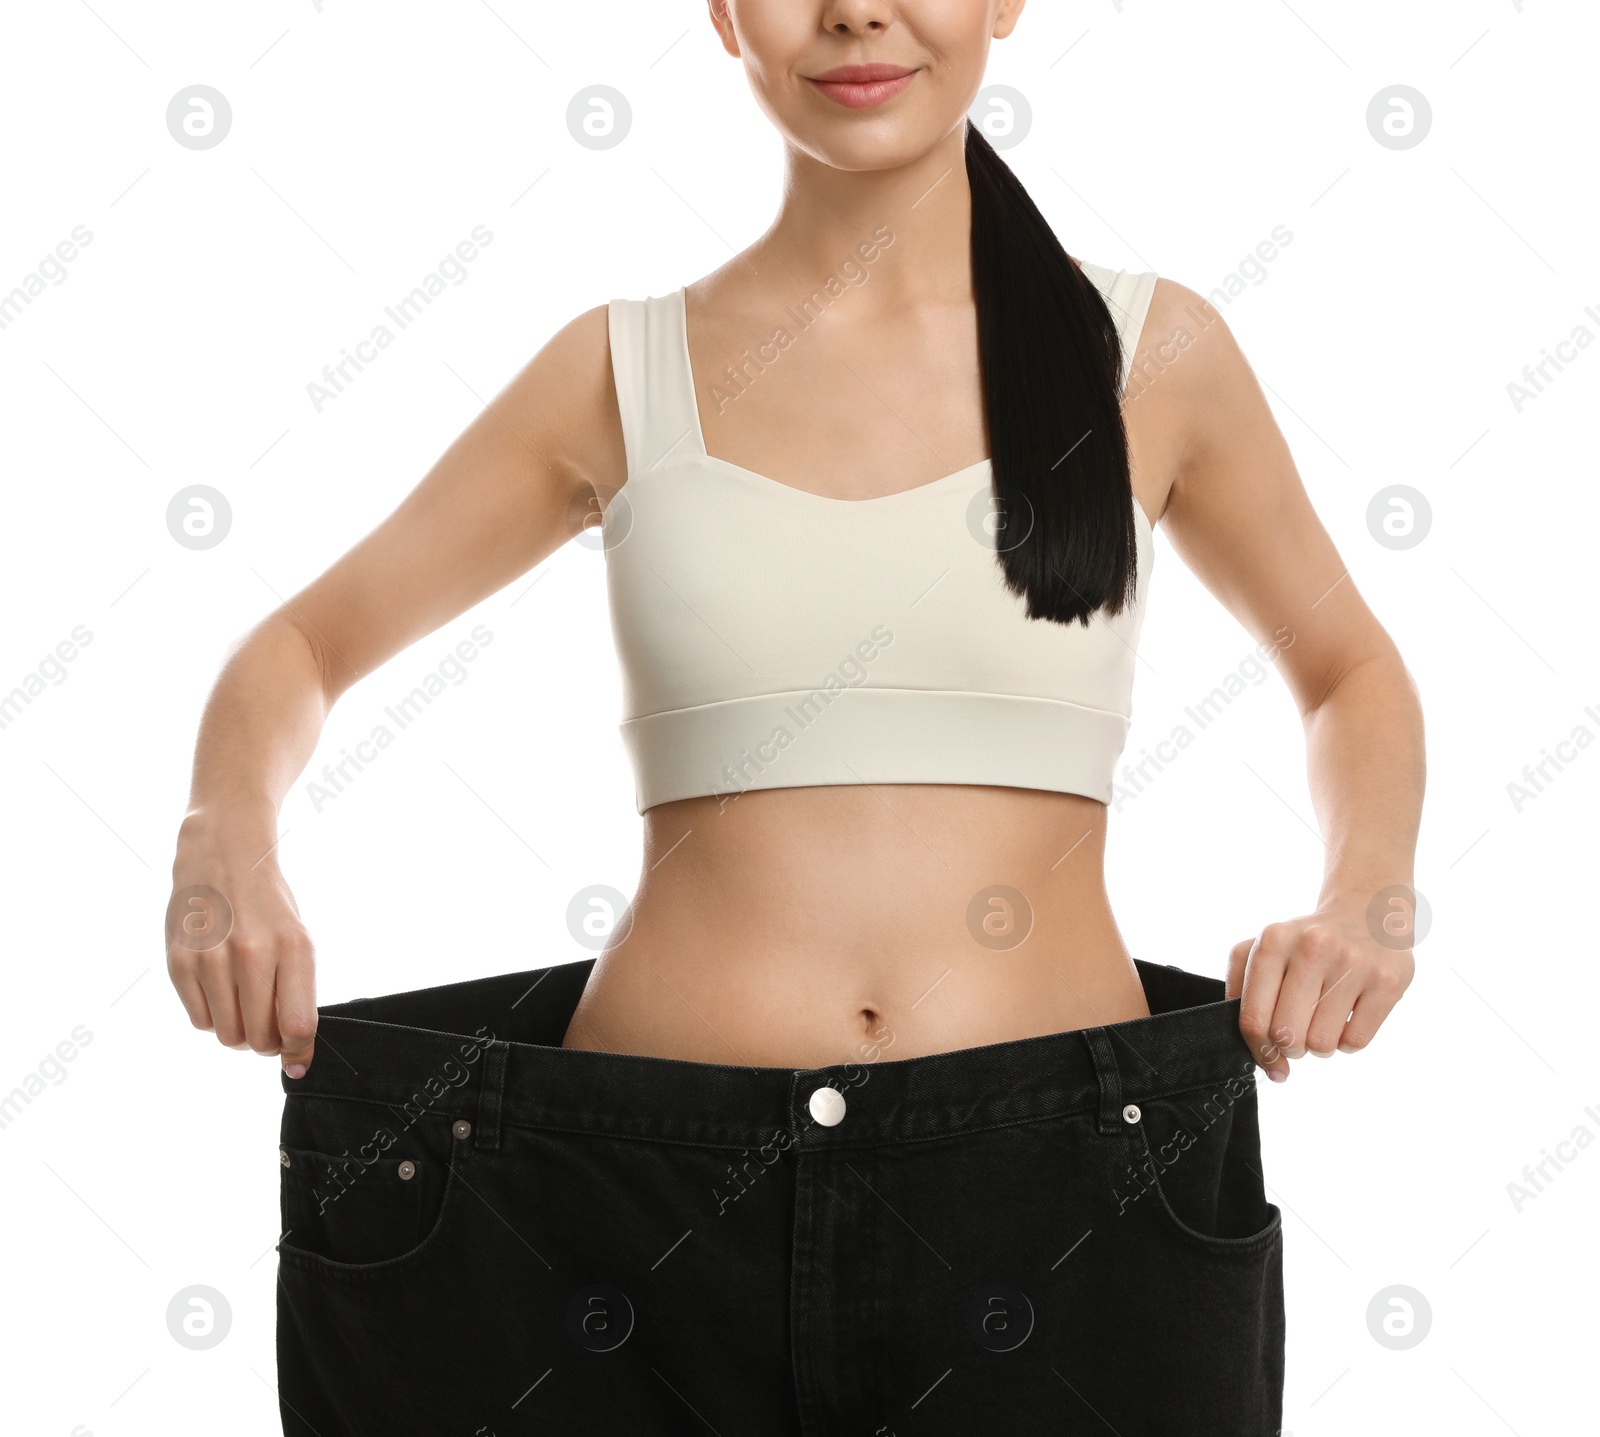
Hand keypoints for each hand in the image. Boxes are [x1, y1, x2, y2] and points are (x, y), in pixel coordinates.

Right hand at [166, 813, 317, 1077]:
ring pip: (227, 1035)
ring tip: (244, 1004)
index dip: (299, 1053)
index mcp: (293, 947)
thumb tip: (295, 1051)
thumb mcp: (297, 939)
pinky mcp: (179, 963)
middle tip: (268, 1030)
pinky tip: (220, 991)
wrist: (222, 856)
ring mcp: (211, 959)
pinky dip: (213, 1017)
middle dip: (267, 1045)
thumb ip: (297, 993)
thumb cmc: (268, 904)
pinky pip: (200, 1020)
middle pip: (259, 1038)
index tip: (297, 1062)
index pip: (298, 1024)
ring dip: (238, 1032)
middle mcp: (252, 954)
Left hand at [1227, 897, 1414, 1081]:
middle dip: (1290, 1048)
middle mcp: (1312, 947)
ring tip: (1323, 1021)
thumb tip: (1256, 1052)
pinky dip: (1347, 1042)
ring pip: (1321, 1044)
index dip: (1259, 1050)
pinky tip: (1347, 1018)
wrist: (1366, 912)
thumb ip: (1243, 991)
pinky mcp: (1388, 981)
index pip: (1253, 1018)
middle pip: (1286, 1035)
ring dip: (1319, 1046)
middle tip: (1298, 1035)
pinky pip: (1356, 1041)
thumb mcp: (1266, 949)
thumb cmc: (1307, 942)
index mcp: (1273, 941)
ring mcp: (1353, 963)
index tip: (1269, 1060)